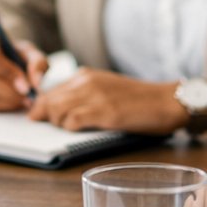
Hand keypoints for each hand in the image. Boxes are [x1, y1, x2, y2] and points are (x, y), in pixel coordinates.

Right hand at [0, 33, 47, 110]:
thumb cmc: (11, 55)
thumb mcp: (27, 52)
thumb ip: (37, 62)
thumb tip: (37, 82)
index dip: (8, 74)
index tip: (26, 86)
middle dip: (10, 92)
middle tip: (28, 98)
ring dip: (6, 101)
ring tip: (22, 101)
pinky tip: (10, 103)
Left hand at [26, 68, 185, 132]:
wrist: (167, 101)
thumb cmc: (137, 100)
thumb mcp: (105, 89)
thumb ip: (81, 95)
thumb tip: (54, 111)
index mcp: (85, 75)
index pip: (49, 90)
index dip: (41, 107)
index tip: (39, 118)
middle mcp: (87, 82)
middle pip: (48, 101)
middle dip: (45, 117)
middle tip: (53, 128)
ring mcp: (95, 96)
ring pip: (56, 111)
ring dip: (58, 123)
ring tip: (70, 128)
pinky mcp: (104, 112)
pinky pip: (72, 121)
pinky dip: (70, 129)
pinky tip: (80, 130)